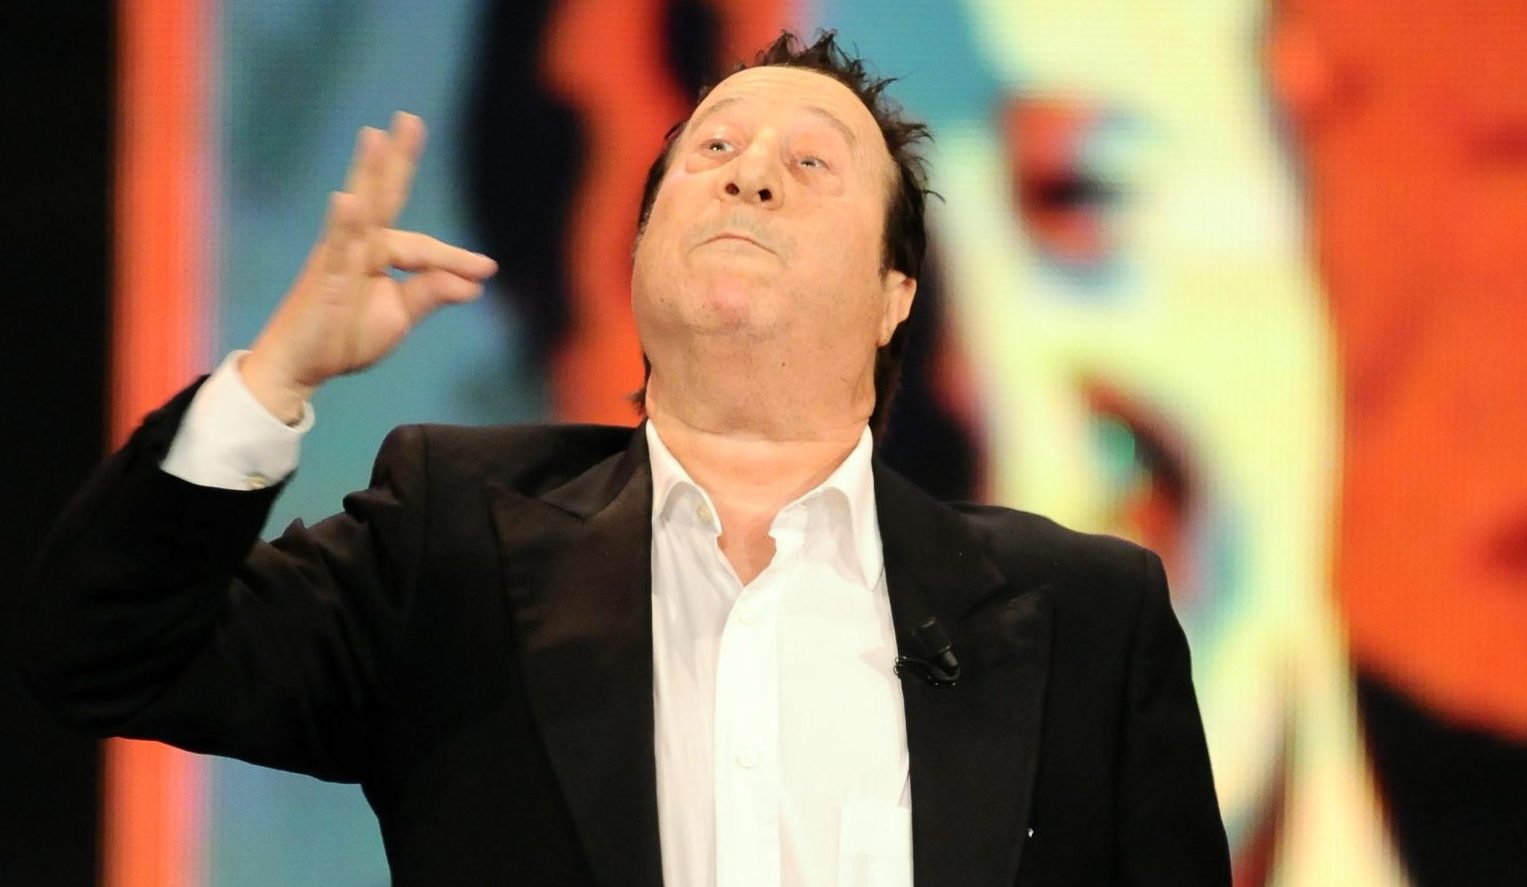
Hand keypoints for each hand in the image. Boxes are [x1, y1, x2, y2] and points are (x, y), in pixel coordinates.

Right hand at [241, 112, 497, 421]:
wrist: (300, 367)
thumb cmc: (343, 336)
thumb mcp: (399, 315)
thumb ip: (432, 293)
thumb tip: (475, 284)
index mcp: (377, 252)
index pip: (424, 248)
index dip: (455, 258)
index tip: (487, 269)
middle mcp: (356, 245)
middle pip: (382, 197)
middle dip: (397, 160)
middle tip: (410, 121)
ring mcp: (336, 257)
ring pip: (358, 211)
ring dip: (367, 173)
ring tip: (376, 138)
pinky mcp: (322, 277)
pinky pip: (334, 248)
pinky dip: (342, 223)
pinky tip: (347, 200)